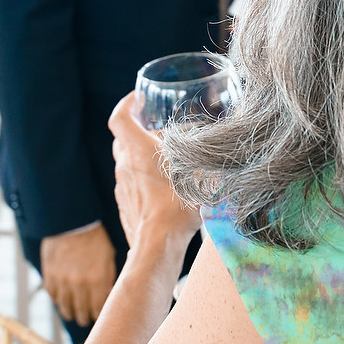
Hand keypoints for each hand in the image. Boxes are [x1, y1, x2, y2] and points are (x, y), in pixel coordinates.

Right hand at [39, 223, 115, 326]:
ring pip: (65, 307)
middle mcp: (78, 284)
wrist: (71, 223)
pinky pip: (53, 295)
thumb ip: (108, 278)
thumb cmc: (95, 239)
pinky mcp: (49, 275)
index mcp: (97, 279)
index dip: (100, 316)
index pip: (99, 308)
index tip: (102, 319)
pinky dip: (58, 301)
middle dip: (85, 318)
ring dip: (70, 313)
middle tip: (87, 320)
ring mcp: (62, 281)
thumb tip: (109, 296)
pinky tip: (62, 302)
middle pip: (81, 311)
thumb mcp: (109, 257)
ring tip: (74, 315)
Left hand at [109, 91, 200, 266]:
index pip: (120, 118)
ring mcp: (122, 186)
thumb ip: (208, 157)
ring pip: (128, 161)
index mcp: (138, 151)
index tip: (140, 99)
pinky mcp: (125, 203)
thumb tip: (224, 147)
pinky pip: (132, 182)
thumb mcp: (199, 176)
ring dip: (143, 156)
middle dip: (139, 130)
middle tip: (160, 130)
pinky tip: (164, 187)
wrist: (157, 245)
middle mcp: (125, 165)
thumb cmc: (176, 208)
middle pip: (123, 138)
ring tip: (168, 160)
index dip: (127, 104)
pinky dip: (143, 177)